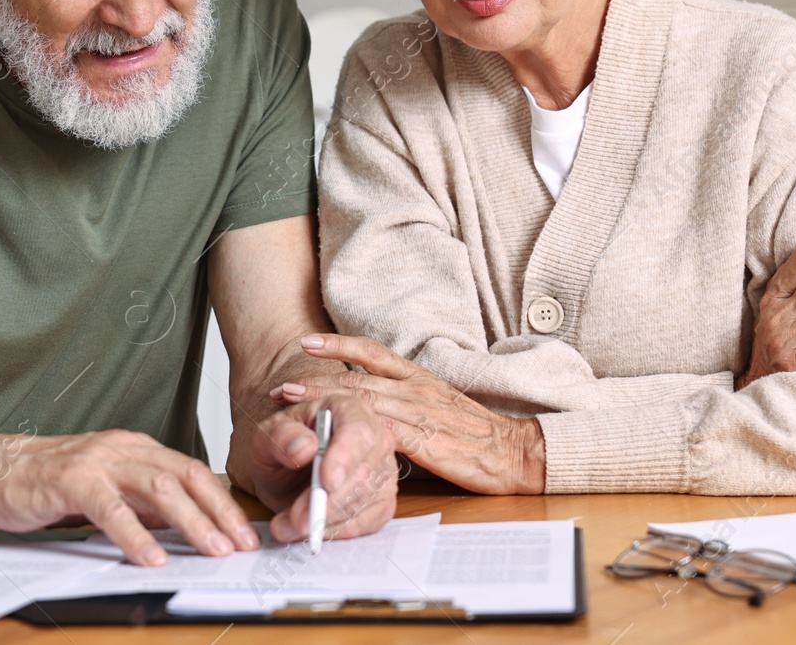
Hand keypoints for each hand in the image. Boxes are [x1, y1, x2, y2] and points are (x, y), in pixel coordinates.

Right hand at [0, 429, 260, 565]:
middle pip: (185, 476)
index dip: (223, 501)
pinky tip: (151, 557)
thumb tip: (185, 526)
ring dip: (191, 522)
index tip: (245, 531)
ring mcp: (98, 461)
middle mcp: (123, 448)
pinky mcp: (72, 480)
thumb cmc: (48, 482)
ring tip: (212, 550)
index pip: (192, 471)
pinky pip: (112, 509)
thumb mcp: (107, 487)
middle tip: (241, 544)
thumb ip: (142, 501)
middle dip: (219, 512)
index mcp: (136, 448)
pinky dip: (136, 535)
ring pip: (158, 488)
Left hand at [248, 391, 397, 544]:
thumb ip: (281, 437)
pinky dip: (340, 531)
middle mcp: (374, 437)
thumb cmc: (282, 445)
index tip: (326, 482)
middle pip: (365, 473)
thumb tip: (305, 448)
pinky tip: (314, 530)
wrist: (286, 468)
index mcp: (347, 409)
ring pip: (368, 501)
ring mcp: (382, 470)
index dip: (345, 457)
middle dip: (329, 502)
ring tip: (289, 526)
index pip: (358, 431)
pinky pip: (370, 521)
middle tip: (295, 519)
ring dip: (328, 520)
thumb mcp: (266, 435)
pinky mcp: (381, 499)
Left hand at [273, 334, 544, 495]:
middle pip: (356, 376)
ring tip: (291, 404)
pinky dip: (352, 429)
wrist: (514, 452)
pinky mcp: (424, 437)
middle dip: (315, 380)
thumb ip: (405, 403)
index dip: (338, 345)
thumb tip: (371, 409)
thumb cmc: (476, 435)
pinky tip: (330, 434)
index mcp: (419, 377)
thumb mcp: (438, 407)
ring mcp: (419, 411)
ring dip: (323, 401)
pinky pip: (381, 429)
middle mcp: (415, 388)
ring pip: (362, 399)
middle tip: (281, 385)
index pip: (372, 351)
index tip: (306, 344)